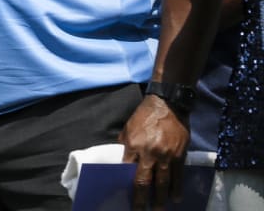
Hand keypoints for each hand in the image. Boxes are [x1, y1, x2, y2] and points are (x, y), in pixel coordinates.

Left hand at [119, 94, 188, 210]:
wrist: (168, 105)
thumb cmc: (144, 116)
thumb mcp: (128, 128)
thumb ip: (126, 145)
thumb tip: (124, 162)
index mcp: (133, 146)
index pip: (128, 171)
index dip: (127, 185)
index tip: (126, 196)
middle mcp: (149, 153)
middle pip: (145, 182)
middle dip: (143, 199)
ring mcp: (166, 156)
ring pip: (163, 182)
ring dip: (161, 198)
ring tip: (159, 210)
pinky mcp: (180, 155)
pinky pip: (178, 176)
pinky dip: (177, 188)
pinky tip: (176, 198)